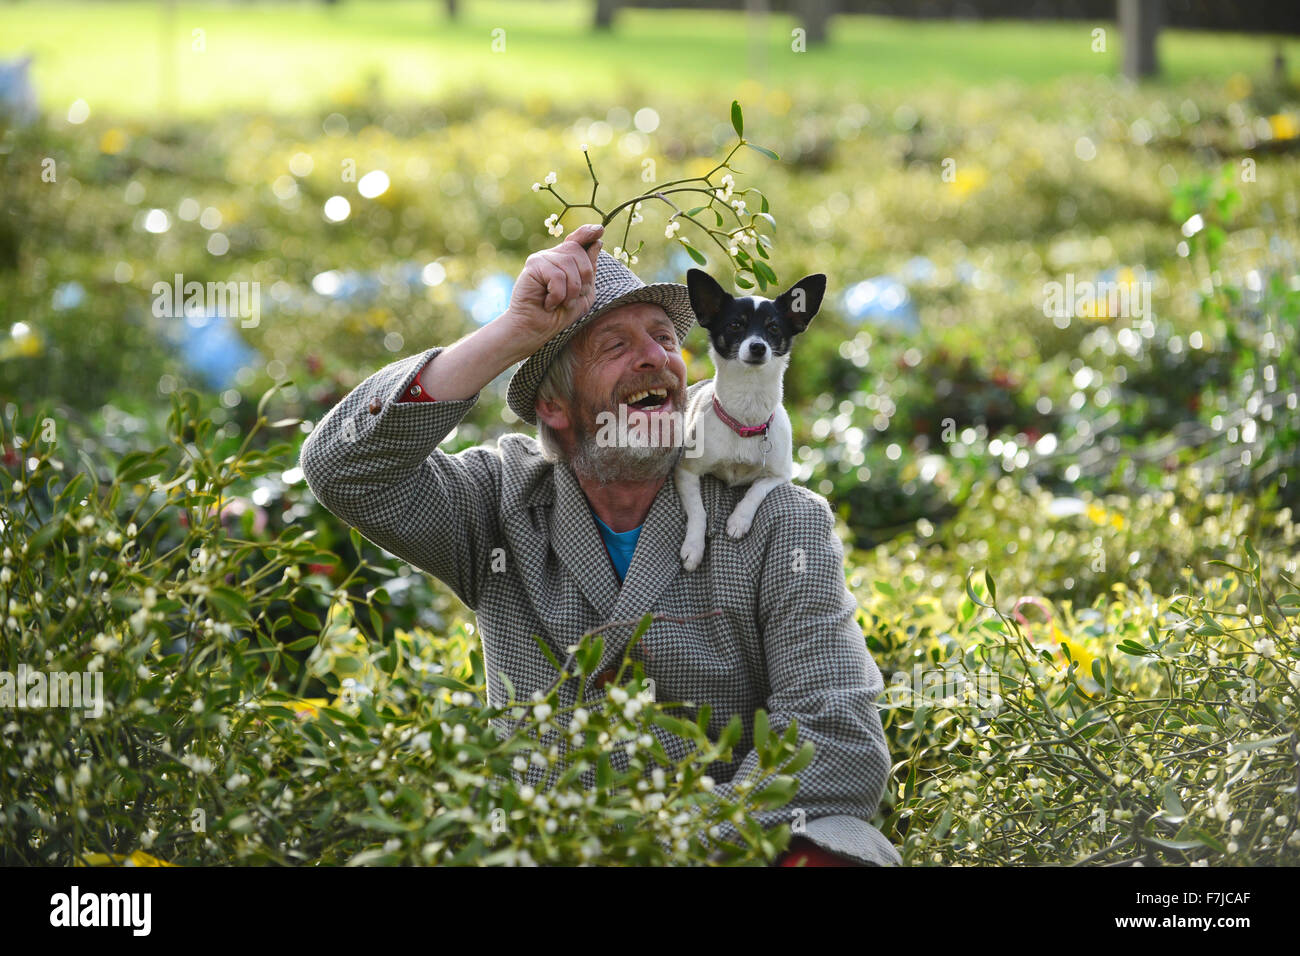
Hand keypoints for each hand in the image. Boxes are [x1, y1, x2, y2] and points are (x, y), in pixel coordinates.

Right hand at [504, 223, 602, 350]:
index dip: (588, 233)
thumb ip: (590, 271)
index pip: (578, 241)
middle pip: (578, 252)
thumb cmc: (558, 314)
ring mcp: (542, 258)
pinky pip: (557, 276)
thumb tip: (598, 243)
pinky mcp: (533, 265)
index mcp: (565, 260)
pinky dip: (558, 295)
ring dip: (571, 292)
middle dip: (583, 279)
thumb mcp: (583, 294)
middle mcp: (553, 255)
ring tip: (559, 303)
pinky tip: (548, 303)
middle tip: (570, 299)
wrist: (536, 330)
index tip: (599, 230)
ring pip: (569, 265)